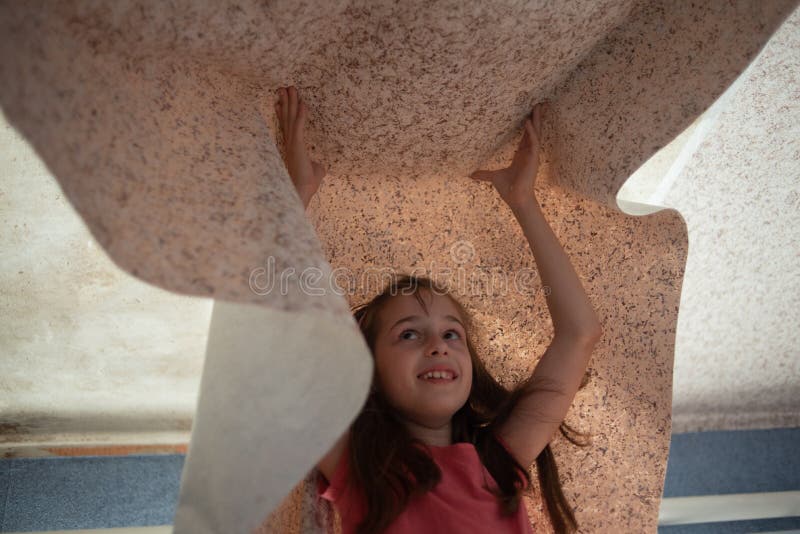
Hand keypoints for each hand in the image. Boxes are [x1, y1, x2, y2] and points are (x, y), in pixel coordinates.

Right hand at [274, 86, 326, 204]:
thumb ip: (317, 166)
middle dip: (286, 101)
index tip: (279, 102)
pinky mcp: (297, 144)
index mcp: (293, 147)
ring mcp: (292, 142)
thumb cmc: (307, 184)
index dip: (283, 113)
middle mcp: (290, 142)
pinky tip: (303, 104)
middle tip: (283, 87)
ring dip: (291, 102)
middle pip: (287, 117)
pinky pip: (299, 126)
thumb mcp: (316, 171)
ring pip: (292, 117)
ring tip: (290, 88)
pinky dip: (301, 114)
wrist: (301, 191)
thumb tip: (320, 166)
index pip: (287, 125)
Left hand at [470, 102, 544, 209]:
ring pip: (536, 133)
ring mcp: (532, 155)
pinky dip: (531, 133)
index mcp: (521, 155)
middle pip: (533, 131)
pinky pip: (534, 143)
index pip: (525, 136)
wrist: (516, 199)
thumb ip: (483, 174)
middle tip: (538, 104)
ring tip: (538, 107)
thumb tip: (471, 174)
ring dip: (536, 120)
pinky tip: (528, 123)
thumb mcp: (493, 177)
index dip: (527, 124)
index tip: (528, 112)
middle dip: (536, 118)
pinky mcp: (533, 159)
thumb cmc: (508, 189)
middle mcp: (528, 153)